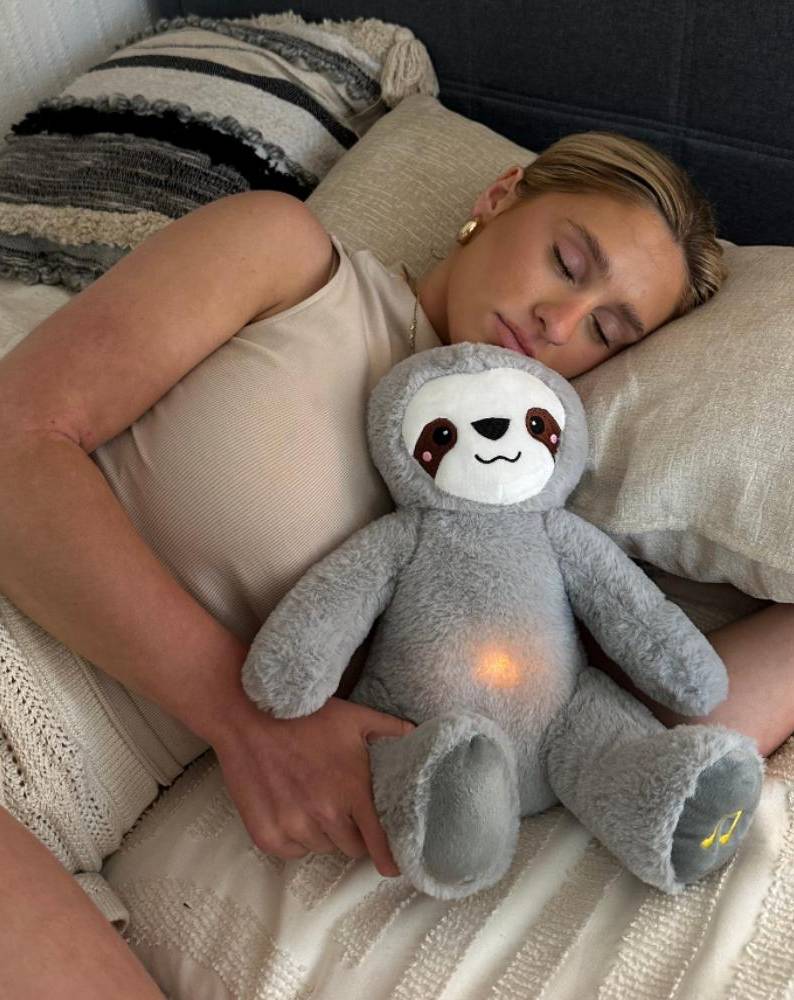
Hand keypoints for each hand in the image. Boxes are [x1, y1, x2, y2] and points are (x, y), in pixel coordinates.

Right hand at [210, 696, 413, 876]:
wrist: (248, 716)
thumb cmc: (305, 715)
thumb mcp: (355, 717)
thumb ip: (391, 730)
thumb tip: (419, 736)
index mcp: (352, 790)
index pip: (378, 842)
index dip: (388, 857)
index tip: (393, 866)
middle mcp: (324, 814)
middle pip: (350, 848)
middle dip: (352, 832)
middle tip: (343, 809)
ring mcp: (293, 827)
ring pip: (321, 848)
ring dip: (322, 833)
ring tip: (312, 801)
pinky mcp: (266, 835)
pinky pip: (292, 851)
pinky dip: (295, 837)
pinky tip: (291, 808)